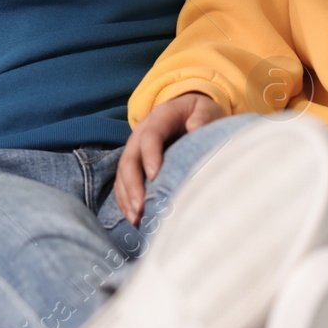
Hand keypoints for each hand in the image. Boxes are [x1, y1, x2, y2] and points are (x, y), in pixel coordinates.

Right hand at [114, 93, 226, 225]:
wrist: (187, 111)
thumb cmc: (199, 113)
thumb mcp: (206, 109)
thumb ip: (202, 117)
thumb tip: (195, 129)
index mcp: (160, 117)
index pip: (150, 135)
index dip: (150, 155)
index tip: (155, 176)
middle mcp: (141, 132)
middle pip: (129, 158)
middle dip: (133, 184)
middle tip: (140, 207)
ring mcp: (134, 148)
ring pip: (122, 172)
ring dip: (127, 196)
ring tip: (135, 218)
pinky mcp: (134, 163)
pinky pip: (122, 182)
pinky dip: (124, 200)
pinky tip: (132, 217)